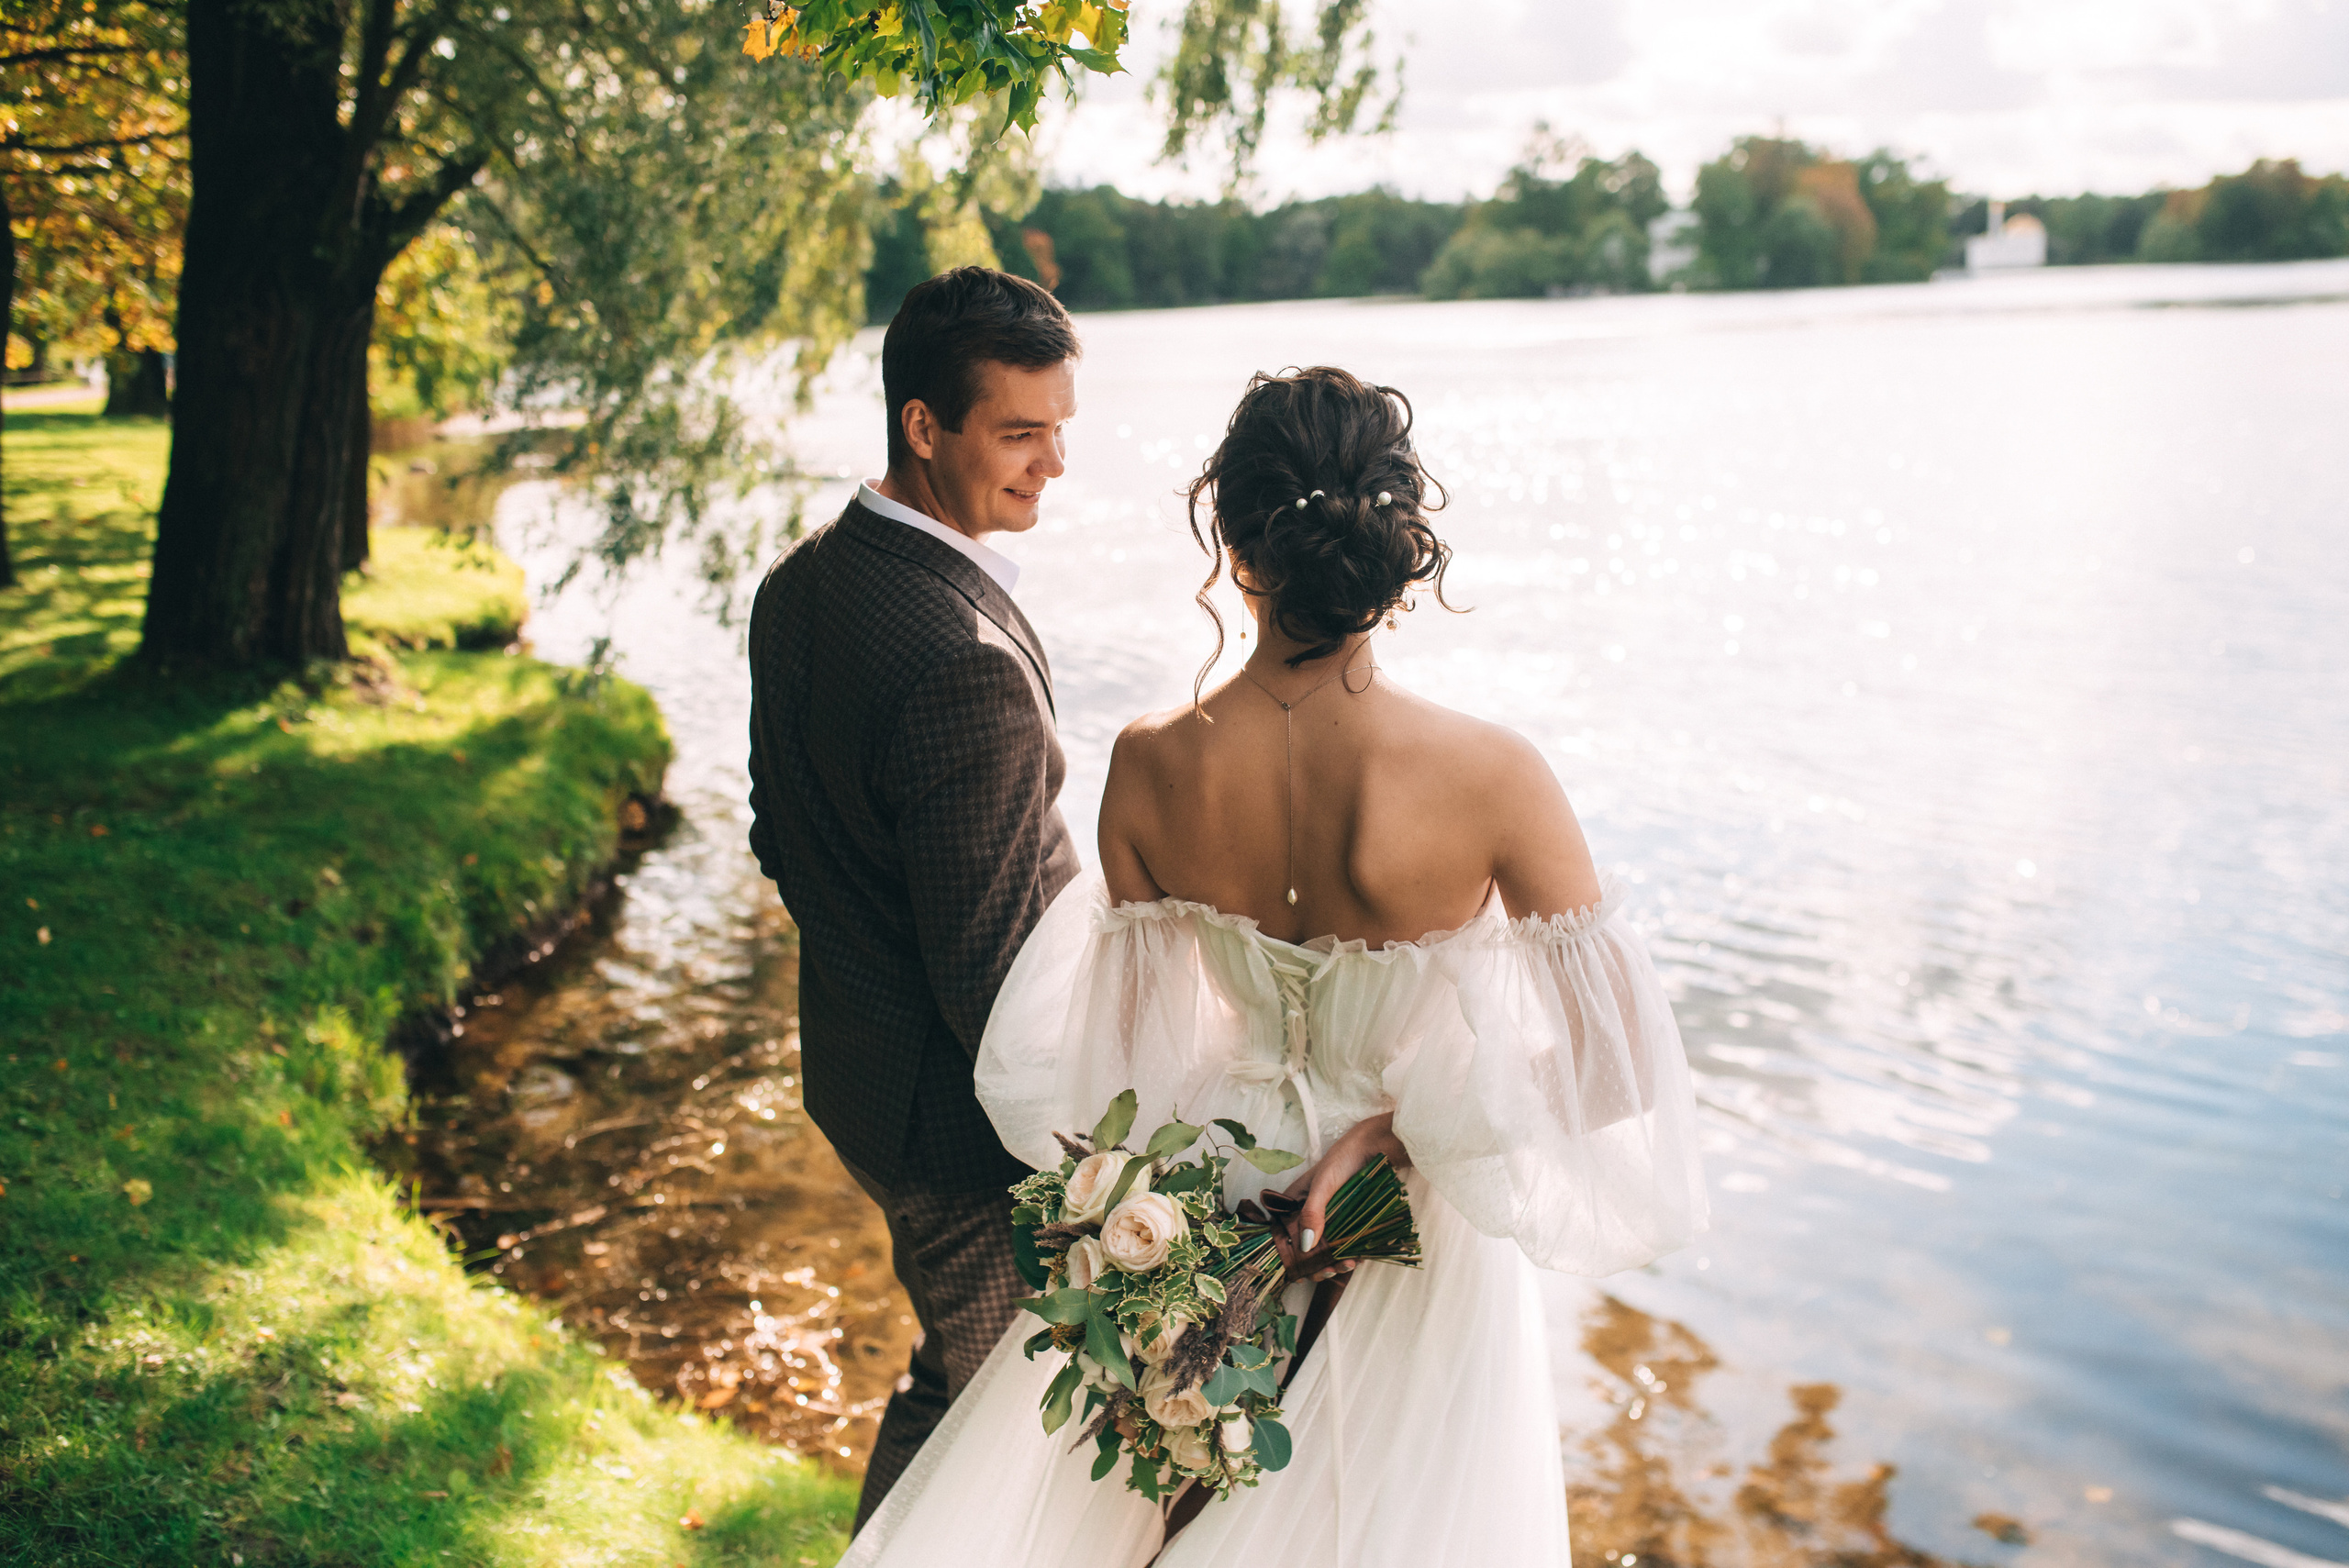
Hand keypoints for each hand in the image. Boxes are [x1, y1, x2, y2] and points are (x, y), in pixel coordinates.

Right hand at [1276, 1112, 1409, 1283]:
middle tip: (1329, 1272)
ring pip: (1324, 1251)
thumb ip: (1313, 1213)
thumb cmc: (1343, 1160)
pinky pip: (1343, 1244)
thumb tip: (1305, 1247)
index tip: (1299, 1273)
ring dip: (1333, 1263)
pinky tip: (1357, 1257)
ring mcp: (1327, 1219)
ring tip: (1347, 1264)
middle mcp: (1307, 1213)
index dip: (1287, 1257)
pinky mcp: (1346, 1222)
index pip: (1282, 1235)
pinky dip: (1347, 1255)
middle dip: (1314, 1265)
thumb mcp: (1324, 1185)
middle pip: (1303, 1249)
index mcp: (1292, 1203)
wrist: (1376, 1148)